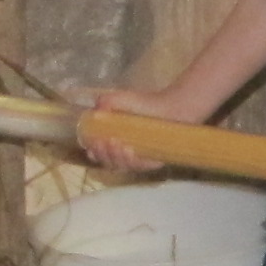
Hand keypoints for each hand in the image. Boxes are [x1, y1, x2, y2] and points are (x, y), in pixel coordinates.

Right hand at [75, 87, 196, 174]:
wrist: (173, 106)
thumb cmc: (147, 103)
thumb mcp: (122, 99)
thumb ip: (106, 102)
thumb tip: (94, 112)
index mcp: (114, 142)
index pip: (99, 154)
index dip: (93, 152)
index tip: (92, 144)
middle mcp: (125, 154)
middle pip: (109, 163)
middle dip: (104, 154)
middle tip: (105, 142)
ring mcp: (140, 159)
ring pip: (123, 166)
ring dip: (116, 157)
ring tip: (117, 144)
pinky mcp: (154, 162)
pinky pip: (141, 167)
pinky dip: (133, 161)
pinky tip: (129, 150)